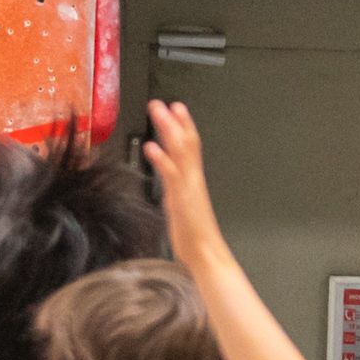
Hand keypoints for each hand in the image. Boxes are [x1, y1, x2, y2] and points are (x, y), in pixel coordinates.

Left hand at [143, 100, 227, 257]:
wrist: (207, 256)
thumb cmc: (194, 238)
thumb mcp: (182, 210)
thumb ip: (176, 192)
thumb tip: (167, 181)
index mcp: (192, 182)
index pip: (190, 146)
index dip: (184, 125)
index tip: (176, 107)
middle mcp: (192, 181)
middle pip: (186, 143)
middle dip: (175, 121)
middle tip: (163, 103)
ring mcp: (188, 188)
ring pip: (181, 152)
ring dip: (169, 130)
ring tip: (158, 112)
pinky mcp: (181, 200)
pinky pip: (172, 175)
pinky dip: (162, 159)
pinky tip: (152, 147)